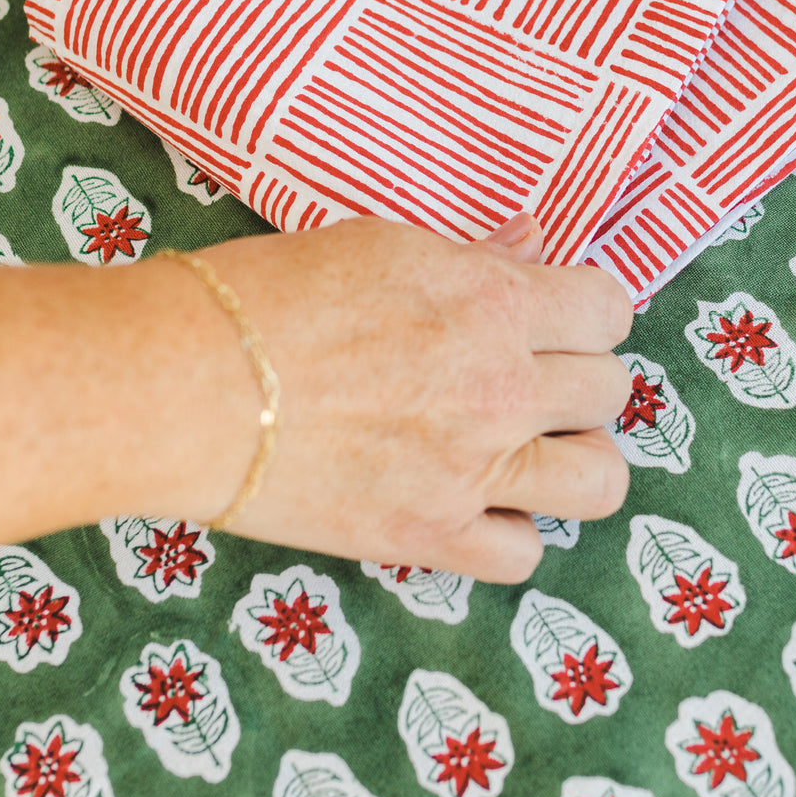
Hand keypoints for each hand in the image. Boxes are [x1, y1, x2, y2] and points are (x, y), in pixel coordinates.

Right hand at [184, 216, 633, 581]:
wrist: (184, 384)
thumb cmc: (268, 296)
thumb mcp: (381, 246)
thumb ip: (475, 257)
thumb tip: (533, 242)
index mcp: (493, 302)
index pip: (609, 309)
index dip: (591, 311)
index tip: (563, 317)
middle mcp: (501, 386)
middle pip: (611, 390)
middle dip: (581, 378)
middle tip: (533, 376)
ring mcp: (471, 469)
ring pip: (601, 480)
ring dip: (576, 460)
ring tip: (531, 447)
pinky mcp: (428, 536)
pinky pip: (524, 554)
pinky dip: (509, 530)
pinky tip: (475, 501)